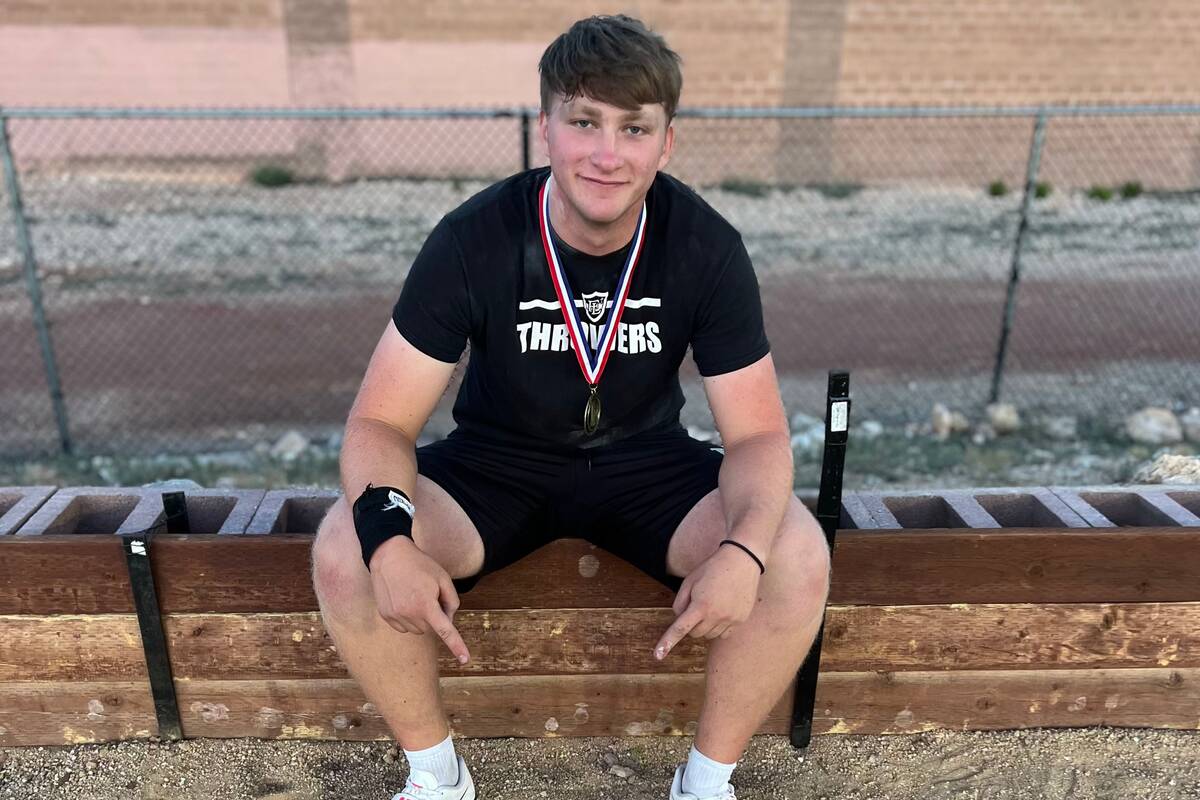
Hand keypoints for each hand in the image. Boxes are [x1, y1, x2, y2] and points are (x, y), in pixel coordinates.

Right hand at [368, 536, 469, 664]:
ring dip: (420, 617)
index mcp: (426, 605)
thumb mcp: (443, 578)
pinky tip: (404, 599)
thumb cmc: (419, 565)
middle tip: (428, 594)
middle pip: (431, 628)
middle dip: (433, 616)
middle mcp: (409, 614)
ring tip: (414, 594)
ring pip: (417, 629)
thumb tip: (448, 620)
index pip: (445, 631)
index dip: (457, 646)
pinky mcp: (386, 616)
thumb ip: (451, 601)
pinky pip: (403, 626)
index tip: (465, 660)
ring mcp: (395, 616)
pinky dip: (408, 617)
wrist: (388, 554)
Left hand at [653, 543, 760, 659]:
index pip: (680, 629)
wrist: (742, 560)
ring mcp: (731, 619)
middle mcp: (716, 616)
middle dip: (692, 624)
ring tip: (713, 604)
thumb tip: (679, 619)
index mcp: (700, 605)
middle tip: (698, 605)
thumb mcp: (689, 581)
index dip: (667, 642)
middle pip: (695, 634)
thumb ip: (680, 602)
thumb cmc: (712, 568)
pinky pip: (724, 634)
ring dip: (706, 626)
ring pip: (709, 635)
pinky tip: (723, 610)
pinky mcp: (741, 620)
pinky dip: (719, 627)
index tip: (658, 655)